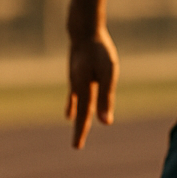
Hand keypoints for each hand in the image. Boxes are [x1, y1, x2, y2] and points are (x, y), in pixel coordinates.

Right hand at [66, 28, 118, 148]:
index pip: (83, 115)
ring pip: (77, 105)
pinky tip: (69, 115)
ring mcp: (75, 81)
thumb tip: (106, 122)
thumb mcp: (108, 73)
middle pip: (79, 113)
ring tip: (77, 133)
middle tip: (76, 146)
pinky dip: (72, 107)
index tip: (77, 146)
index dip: (81, 131)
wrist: (83, 31)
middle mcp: (76, 87)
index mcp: (84, 89)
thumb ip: (106, 97)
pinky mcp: (76, 75)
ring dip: (78, 120)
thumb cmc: (99, 50)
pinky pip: (74, 96)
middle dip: (79, 129)